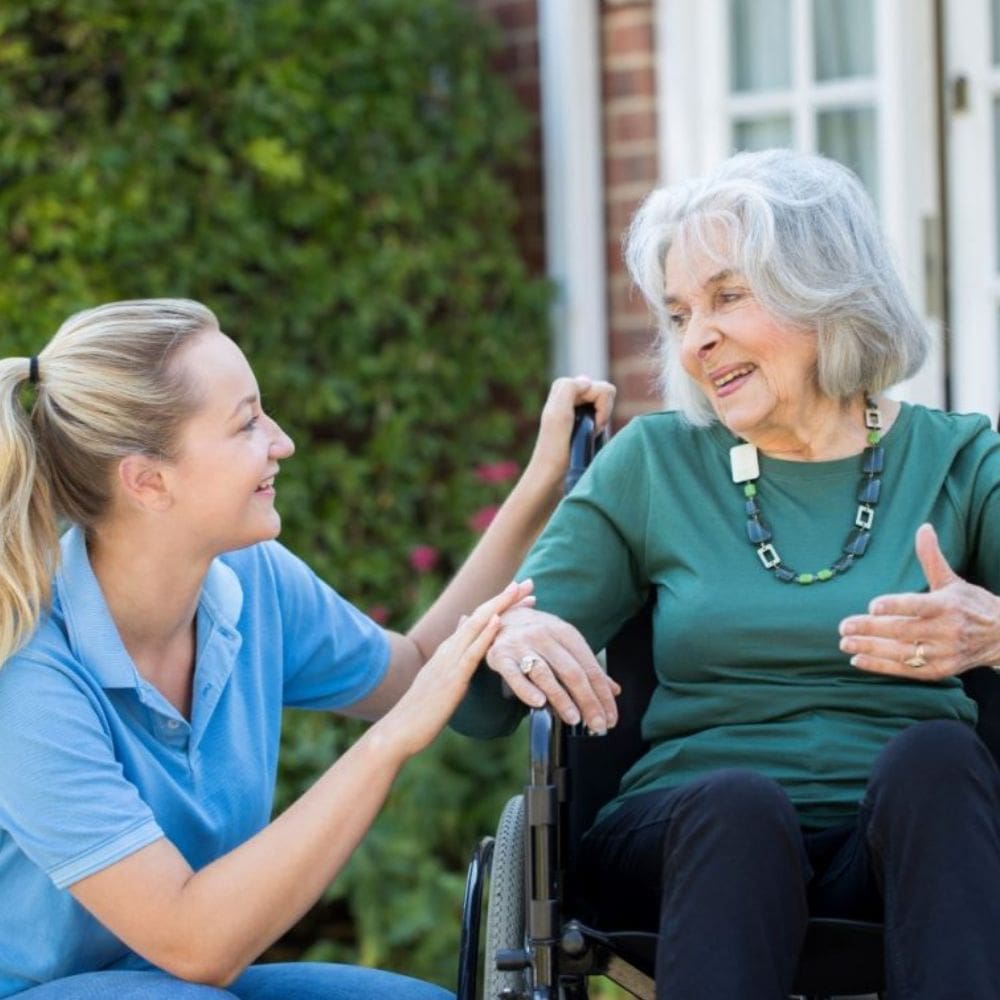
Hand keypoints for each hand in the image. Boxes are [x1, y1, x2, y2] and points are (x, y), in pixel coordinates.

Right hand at [388, 580, 533, 754]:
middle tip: (528, 582)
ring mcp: (449, 661)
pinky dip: (486, 635)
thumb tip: (463, 631)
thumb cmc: (423, 710)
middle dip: (505, 598)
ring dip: (499, 606)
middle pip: (481, 615)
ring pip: (477, 626)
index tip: (520, 593)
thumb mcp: (441, 678)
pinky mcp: (452, 678)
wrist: (400, 729)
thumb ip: (454, 656)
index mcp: (449, 649)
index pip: (478, 619)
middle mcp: (449, 648)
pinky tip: (499, 621)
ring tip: (518, 591)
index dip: (500, 604)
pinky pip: (471, 653)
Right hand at [485, 605, 620, 732]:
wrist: (502, 617)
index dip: (602, 695)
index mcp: (565, 632)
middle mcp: (544, 635)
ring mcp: (521, 645)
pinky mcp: (500, 656)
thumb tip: (614, 690)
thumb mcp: (565, 643)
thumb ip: (587, 667)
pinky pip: (514, 675)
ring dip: (562, 699)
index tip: (610, 718)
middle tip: (597, 725)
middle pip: (571, 672)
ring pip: (545, 674)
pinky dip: (527, 690)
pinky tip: (539, 703)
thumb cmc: (539, 635)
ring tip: (574, 719)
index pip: (590, 667)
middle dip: (588, 701)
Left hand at [526, 375, 615, 490]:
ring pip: (607, 404)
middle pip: (607, 393)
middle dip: (603, 412)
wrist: (550, 474)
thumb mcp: (558, 414)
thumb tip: (588, 382)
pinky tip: (590, 437)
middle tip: (589, 430)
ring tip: (588, 435)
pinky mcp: (583, 419)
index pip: (603, 389)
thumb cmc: (554, 449)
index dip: (601, 409)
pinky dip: (601, 425)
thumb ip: (570, 388)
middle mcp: (571, 393)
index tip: (588, 426)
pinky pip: (604, 414)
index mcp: (564, 387)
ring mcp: (578, 406)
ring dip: (601, 420)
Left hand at [839, 523, 999, 680]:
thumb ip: (932, 557)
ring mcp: (943, 654)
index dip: (895, 606)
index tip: (872, 606)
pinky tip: (858, 659)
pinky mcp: (939, 671)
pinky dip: (881, 667)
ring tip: (845, 643)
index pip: (918, 606)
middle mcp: (946, 631)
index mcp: (947, 605)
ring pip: (901, 652)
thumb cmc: (971, 604)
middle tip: (844, 626)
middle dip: (870, 629)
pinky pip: (906, 670)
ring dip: (870, 649)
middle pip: (902, 631)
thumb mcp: (952, 581)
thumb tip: (923, 528)